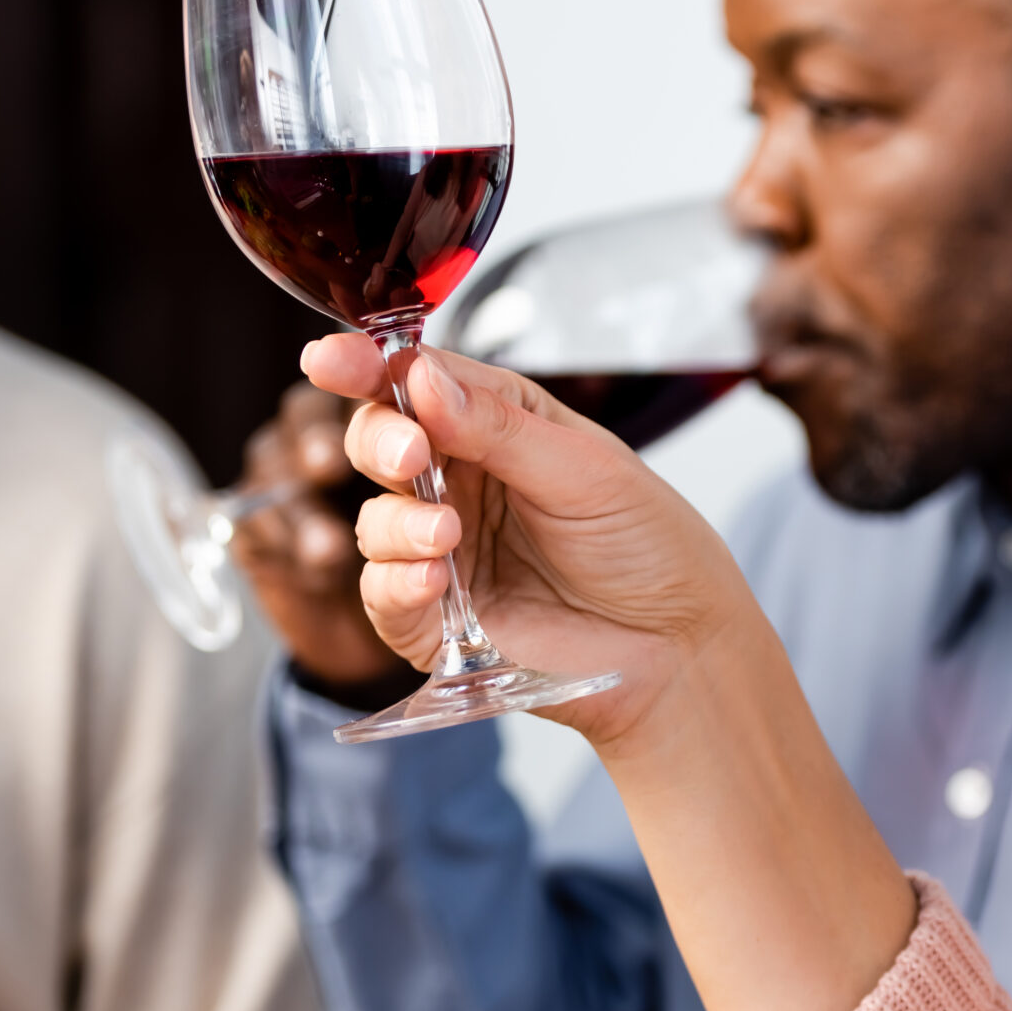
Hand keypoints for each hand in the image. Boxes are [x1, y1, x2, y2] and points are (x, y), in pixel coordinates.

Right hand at [302, 336, 749, 749]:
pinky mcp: (437, 619)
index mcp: (497, 423)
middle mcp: (462, 481)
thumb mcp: (586, 470)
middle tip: (411, 455)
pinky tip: (435, 579)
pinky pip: (383, 595)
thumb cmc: (649, 546)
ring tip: (448, 535)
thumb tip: (419, 375)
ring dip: (399, 522)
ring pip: (376, 519)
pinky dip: (396, 583)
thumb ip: (498, 426)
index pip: (417, 381)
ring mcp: (445, 549)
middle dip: (381, 441)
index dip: (368, 367)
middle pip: (380, 442)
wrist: (680, 648)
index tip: (331, 361)